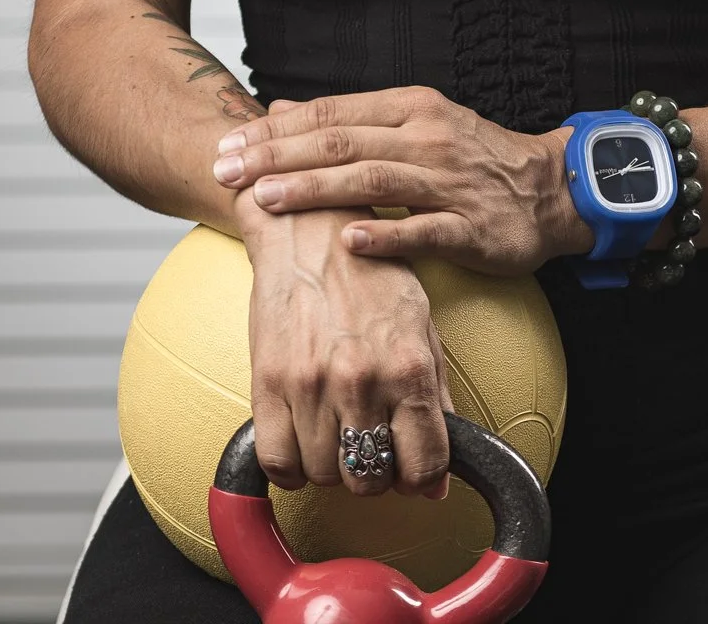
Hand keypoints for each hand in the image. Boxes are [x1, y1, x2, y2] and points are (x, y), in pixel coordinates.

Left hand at [213, 86, 591, 273]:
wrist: (549, 189)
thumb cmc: (472, 157)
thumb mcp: (415, 122)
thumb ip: (351, 119)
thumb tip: (282, 108)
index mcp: (410, 108)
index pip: (331, 113)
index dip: (277, 128)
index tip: (229, 143)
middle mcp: (426, 137)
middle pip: (342, 143)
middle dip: (278, 157)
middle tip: (227, 170)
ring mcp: (449, 182)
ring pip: (373, 181)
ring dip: (316, 191)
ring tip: (267, 200)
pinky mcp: (471, 227)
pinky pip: (423, 230)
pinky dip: (385, 234)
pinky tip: (348, 242)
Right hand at [235, 190, 453, 500]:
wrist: (309, 226)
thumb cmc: (370, 272)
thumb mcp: (421, 324)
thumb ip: (435, 399)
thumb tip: (438, 480)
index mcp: (408, 366)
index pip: (424, 467)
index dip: (420, 480)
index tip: (410, 470)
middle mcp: (362, 379)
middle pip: (369, 480)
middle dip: (372, 472)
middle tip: (368, 441)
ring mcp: (312, 383)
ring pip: (323, 475)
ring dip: (329, 464)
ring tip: (334, 426)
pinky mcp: (268, 382)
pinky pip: (277, 463)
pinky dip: (289, 465)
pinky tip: (300, 437)